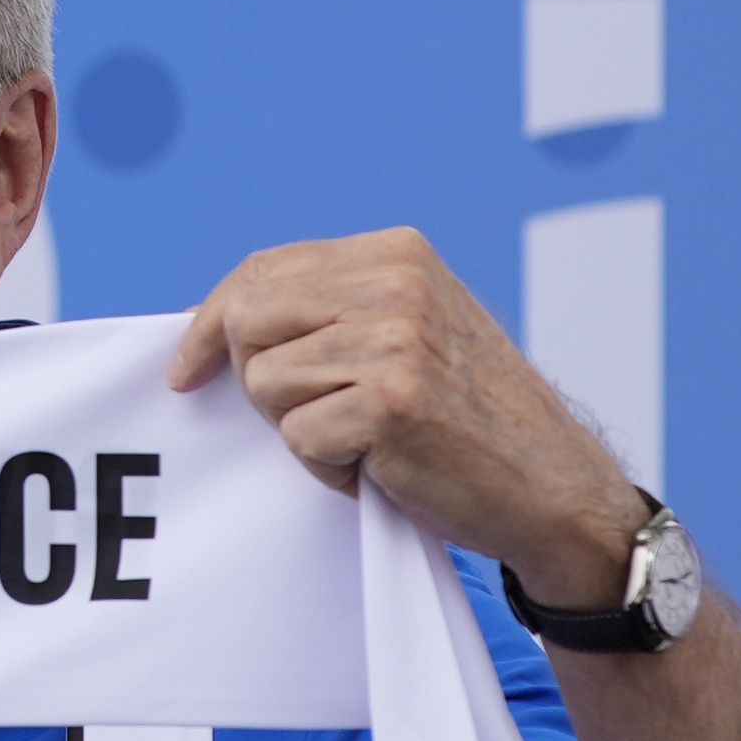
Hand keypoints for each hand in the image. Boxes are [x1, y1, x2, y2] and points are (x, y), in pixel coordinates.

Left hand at [172, 227, 740, 740]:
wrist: (554, 487)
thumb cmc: (469, 420)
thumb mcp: (411, 330)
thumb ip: (334, 309)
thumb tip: (221, 321)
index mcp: (396, 253)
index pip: (262, 271)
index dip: (211, 322)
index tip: (186, 370)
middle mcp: (396, 283)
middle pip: (248, 322)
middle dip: (260, 382)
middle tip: (316, 419)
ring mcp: (395, 340)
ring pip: (267, 384)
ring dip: (302, 431)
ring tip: (366, 443)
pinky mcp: (391, 402)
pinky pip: (299, 438)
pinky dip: (327, 470)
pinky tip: (381, 470)